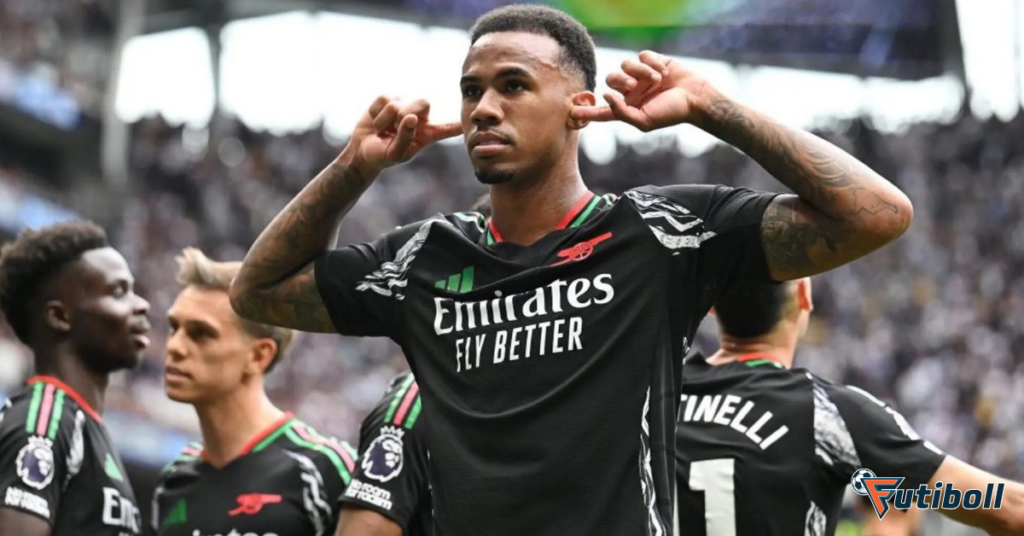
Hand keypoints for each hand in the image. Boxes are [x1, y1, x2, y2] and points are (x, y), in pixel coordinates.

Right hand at [345, 96, 461, 176]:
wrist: (363, 150)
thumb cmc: (382, 155)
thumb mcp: (395, 154)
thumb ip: (405, 138)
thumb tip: (411, 117)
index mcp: (427, 134)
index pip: (448, 127)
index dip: (458, 123)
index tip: (471, 120)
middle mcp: (419, 118)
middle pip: (423, 103)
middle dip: (404, 116)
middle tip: (392, 130)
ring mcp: (404, 106)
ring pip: (398, 104)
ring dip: (385, 121)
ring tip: (383, 131)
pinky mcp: (389, 99)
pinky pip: (384, 99)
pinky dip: (376, 113)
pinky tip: (376, 122)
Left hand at [571, 51, 712, 131]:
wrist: (695, 98)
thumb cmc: (671, 113)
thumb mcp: (643, 121)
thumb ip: (621, 113)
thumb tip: (605, 96)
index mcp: (627, 109)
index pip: (602, 110)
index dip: (587, 111)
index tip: (570, 111)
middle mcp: (631, 92)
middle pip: (610, 79)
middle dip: (620, 81)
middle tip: (633, 86)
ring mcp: (641, 76)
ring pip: (625, 64)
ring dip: (639, 71)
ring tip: (656, 80)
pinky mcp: (652, 62)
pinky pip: (641, 55)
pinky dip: (651, 63)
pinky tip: (663, 71)